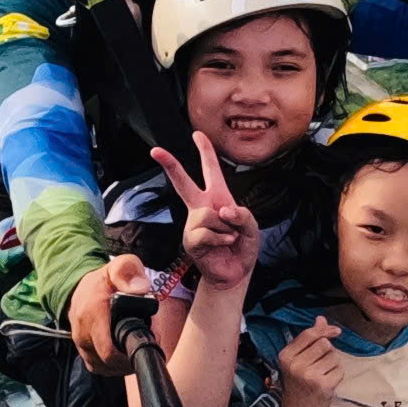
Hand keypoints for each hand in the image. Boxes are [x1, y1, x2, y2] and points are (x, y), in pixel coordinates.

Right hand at [68, 255, 150, 375]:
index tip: (149, 343)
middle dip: (131, 360)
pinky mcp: (82, 351)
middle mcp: (82, 332)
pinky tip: (124, 357)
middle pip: (109, 363)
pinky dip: (112, 367)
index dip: (131, 354)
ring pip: (103, 368)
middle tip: (147, 346)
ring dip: (122, 366)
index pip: (109, 351)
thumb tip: (141, 288)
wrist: (80, 288)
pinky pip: (97, 367)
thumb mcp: (120, 266)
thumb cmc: (105, 280)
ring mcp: (80, 343)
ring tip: (137, 351)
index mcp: (92, 313)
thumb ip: (129, 272)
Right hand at [153, 132, 259, 293]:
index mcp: (217, 198)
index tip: (197, 134)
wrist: (234, 273)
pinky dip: (220, 238)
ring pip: (208, 214)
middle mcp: (202, 207)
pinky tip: (222, 244)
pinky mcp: (190, 239)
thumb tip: (222, 209)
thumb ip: (242, 214)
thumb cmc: (242, 247)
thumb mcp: (252, 227)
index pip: (211, 170)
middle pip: (183, 183)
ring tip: (229, 237)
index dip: (205, 151)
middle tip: (155, 150)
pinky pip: (206, 232)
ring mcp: (193, 223)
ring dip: (225, 226)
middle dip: (170, 165)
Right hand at [275, 317, 346, 406]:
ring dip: (333, 364)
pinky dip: (337, 375)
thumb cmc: (297, 384)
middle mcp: (296, 365)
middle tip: (320, 364)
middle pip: (324, 344)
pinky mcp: (323, 385)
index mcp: (286, 356)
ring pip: (334, 356)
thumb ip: (308, 339)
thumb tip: (321, 318)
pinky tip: (327, 382)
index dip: (325, 330)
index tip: (336, 331)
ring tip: (322, 374)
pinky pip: (339, 370)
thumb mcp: (296, 360)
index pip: (309, 334)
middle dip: (328, 351)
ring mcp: (309, 376)